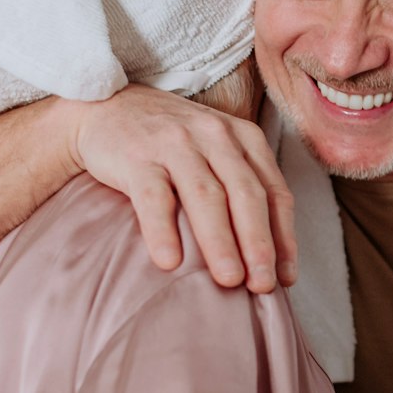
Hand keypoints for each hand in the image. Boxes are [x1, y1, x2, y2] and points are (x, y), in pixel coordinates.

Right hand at [65, 84, 295, 291]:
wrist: (106, 107)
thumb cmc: (171, 141)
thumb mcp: (216, 151)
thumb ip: (241, 187)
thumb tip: (267, 255)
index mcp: (243, 138)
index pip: (274, 191)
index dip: (283, 236)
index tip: (285, 278)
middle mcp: (214, 136)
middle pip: (245, 194)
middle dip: (258, 243)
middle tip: (262, 285)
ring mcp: (175, 144)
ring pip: (205, 196)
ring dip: (220, 242)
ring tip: (229, 280)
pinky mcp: (136, 157)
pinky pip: (153, 197)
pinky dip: (163, 230)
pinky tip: (170, 262)